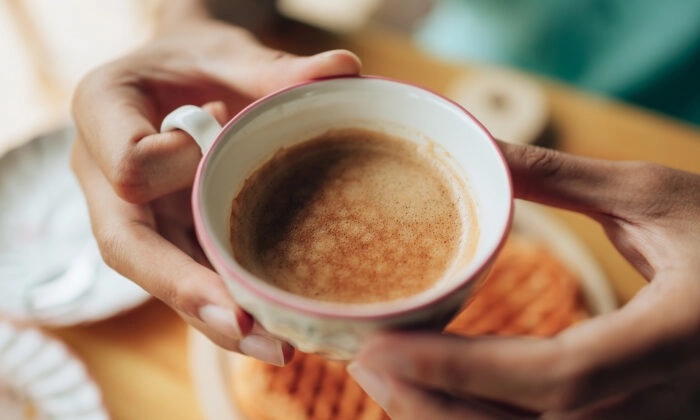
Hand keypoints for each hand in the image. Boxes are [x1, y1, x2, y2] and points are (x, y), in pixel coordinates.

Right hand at [70, 16, 360, 364]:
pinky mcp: (162, 235)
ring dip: (214, 319)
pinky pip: (185, 277)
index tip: (214, 139)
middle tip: (249, 327)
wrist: (174, 73)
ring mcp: (131, 213)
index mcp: (102, 111)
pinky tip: (273, 328)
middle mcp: (103, 175)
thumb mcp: (227, 50)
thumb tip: (345, 71)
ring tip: (277, 346)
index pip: (127, 165)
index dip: (176, 168)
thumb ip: (276, 67)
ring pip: (158, 280)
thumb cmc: (194, 57)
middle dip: (188, 291)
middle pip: (129, 249)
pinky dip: (226, 306)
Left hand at [349, 142, 699, 417]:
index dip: (463, 369)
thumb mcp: (657, 196)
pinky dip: (483, 419)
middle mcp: (665, 403)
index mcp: (678, 339)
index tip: (382, 346)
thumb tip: (481, 150)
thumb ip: (563, 180)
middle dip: (435, 405)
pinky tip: (443, 392)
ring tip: (388, 378)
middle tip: (365, 361)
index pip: (556, 376)